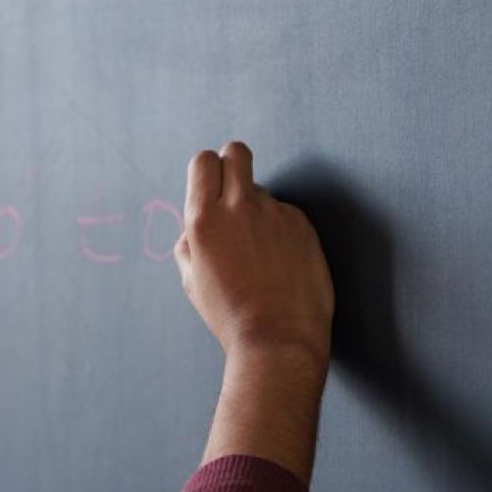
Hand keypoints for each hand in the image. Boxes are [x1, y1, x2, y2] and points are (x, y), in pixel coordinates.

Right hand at [174, 141, 334, 363]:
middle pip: (236, 152)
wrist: (277, 339)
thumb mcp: (191, 279)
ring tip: (260, 255)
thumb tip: (196, 221)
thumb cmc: (229, 315)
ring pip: (262, 191)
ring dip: (258, 210)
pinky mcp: (302, 224)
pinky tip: (281, 264)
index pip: (203, 160)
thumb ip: (189, 241)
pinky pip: (286, 214)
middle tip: (234, 192)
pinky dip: (282, 231)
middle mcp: (239, 207)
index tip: (211, 187)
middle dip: (233, 163)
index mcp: (203, 220)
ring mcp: (275, 214)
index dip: (207, 170)